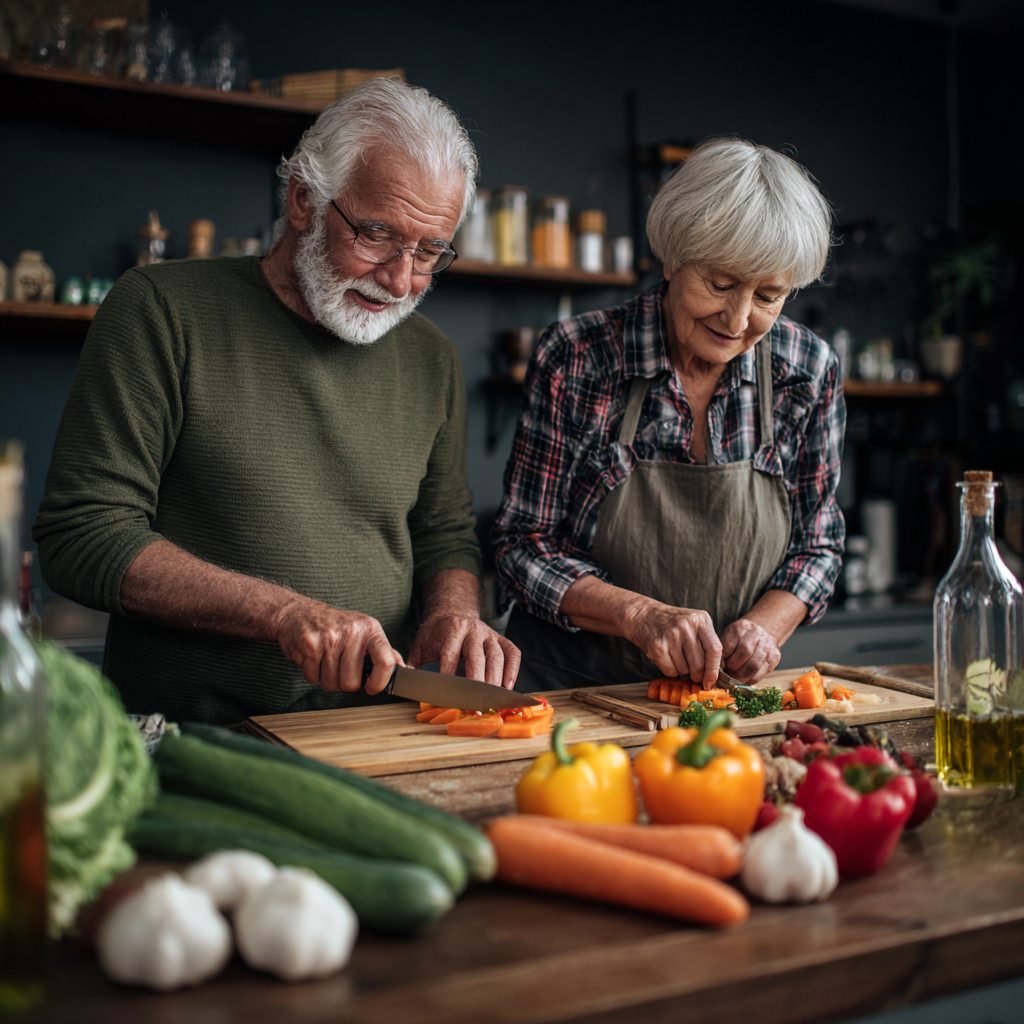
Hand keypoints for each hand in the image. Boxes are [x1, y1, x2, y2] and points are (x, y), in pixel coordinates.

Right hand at [274, 598, 403, 694]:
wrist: (299, 613)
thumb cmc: (336, 626)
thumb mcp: (366, 632)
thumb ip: (386, 652)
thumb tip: (406, 670)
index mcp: (370, 629)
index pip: (386, 661)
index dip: (380, 682)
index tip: (372, 688)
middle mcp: (352, 632)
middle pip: (352, 682)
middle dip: (344, 682)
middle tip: (340, 668)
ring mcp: (329, 638)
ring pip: (331, 683)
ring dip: (327, 678)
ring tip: (326, 661)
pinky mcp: (309, 645)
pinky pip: (313, 678)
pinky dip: (312, 674)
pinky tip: (314, 659)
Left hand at [409, 614, 520, 688]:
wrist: (453, 612)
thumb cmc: (437, 634)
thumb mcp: (422, 643)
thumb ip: (415, 661)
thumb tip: (406, 678)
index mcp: (452, 629)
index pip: (450, 654)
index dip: (449, 674)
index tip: (448, 694)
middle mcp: (473, 629)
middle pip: (476, 656)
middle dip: (476, 680)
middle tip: (475, 701)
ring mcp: (489, 634)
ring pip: (496, 656)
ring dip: (495, 678)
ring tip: (492, 699)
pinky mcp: (501, 639)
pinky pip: (512, 653)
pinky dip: (513, 670)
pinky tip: (508, 686)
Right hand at [624, 599, 722, 686]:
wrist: (643, 615)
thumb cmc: (673, 623)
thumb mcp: (694, 623)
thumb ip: (708, 642)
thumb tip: (717, 673)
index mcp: (701, 619)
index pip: (715, 650)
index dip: (714, 670)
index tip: (711, 681)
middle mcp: (687, 625)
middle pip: (699, 664)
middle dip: (698, 675)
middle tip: (694, 675)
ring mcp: (671, 635)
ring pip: (685, 669)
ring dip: (682, 671)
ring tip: (676, 657)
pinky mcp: (658, 646)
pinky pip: (671, 671)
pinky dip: (670, 670)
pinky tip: (666, 658)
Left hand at [719, 617, 780, 683]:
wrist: (762, 632)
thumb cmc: (740, 638)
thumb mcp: (728, 637)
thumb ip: (722, 650)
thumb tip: (715, 670)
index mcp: (740, 628)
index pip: (729, 646)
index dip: (722, 660)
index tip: (717, 668)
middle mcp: (755, 634)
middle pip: (744, 653)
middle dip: (733, 668)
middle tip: (726, 675)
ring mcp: (767, 645)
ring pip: (754, 665)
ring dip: (742, 676)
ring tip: (734, 680)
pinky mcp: (775, 657)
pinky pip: (762, 673)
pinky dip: (751, 680)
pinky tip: (745, 681)